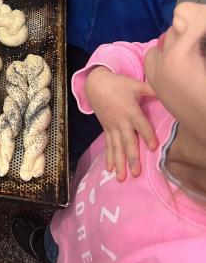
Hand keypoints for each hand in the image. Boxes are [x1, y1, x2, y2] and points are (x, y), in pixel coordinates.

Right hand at [84, 66, 157, 180]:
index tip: (153, 147)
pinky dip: (108, 157)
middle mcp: (121, 121)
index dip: (147, 135)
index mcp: (130, 111)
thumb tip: (166, 92)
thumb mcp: (135, 84)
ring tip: (122, 177)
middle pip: (128, 142)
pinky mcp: (106, 129)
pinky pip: (108, 145)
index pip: (141, 125)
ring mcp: (112, 127)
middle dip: (132, 158)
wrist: (96, 85)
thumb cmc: (118, 84)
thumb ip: (150, 90)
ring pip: (116, 147)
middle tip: (136, 173)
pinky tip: (110, 169)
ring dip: (119, 163)